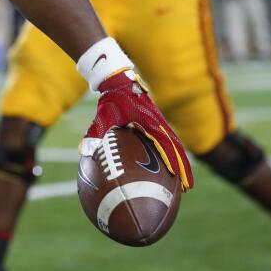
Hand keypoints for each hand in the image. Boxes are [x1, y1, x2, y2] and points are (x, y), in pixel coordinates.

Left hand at [82, 69, 193, 190]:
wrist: (119, 82)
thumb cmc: (111, 100)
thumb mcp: (102, 116)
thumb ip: (94, 134)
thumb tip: (83, 152)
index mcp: (148, 122)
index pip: (163, 143)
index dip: (170, 159)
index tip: (174, 174)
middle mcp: (158, 123)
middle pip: (176, 148)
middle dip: (183, 168)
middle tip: (187, 188)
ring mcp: (160, 123)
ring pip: (176, 146)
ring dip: (182, 163)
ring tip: (185, 184)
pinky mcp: (158, 124)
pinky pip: (170, 141)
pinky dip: (175, 155)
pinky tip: (174, 169)